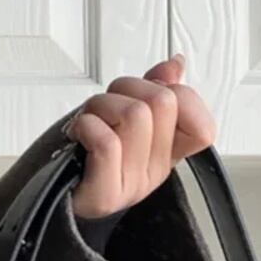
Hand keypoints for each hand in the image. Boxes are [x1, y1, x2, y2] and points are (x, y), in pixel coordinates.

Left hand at [67, 54, 215, 219]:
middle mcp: (155, 169)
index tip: (153, 93)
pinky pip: (106, 142)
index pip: (204, 128)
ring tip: (90, 122)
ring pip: (135, 114)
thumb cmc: (86, 155)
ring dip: (101, 106)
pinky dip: (85, 126)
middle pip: (164, 102)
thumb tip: (175, 64)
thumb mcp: (124, 116)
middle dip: (128, 88)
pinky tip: (78, 136)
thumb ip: (154, 90)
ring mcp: (133, 185)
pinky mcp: (107, 195)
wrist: (56, 197)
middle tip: (108, 108)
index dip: (183, 97)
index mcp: (168, 152)